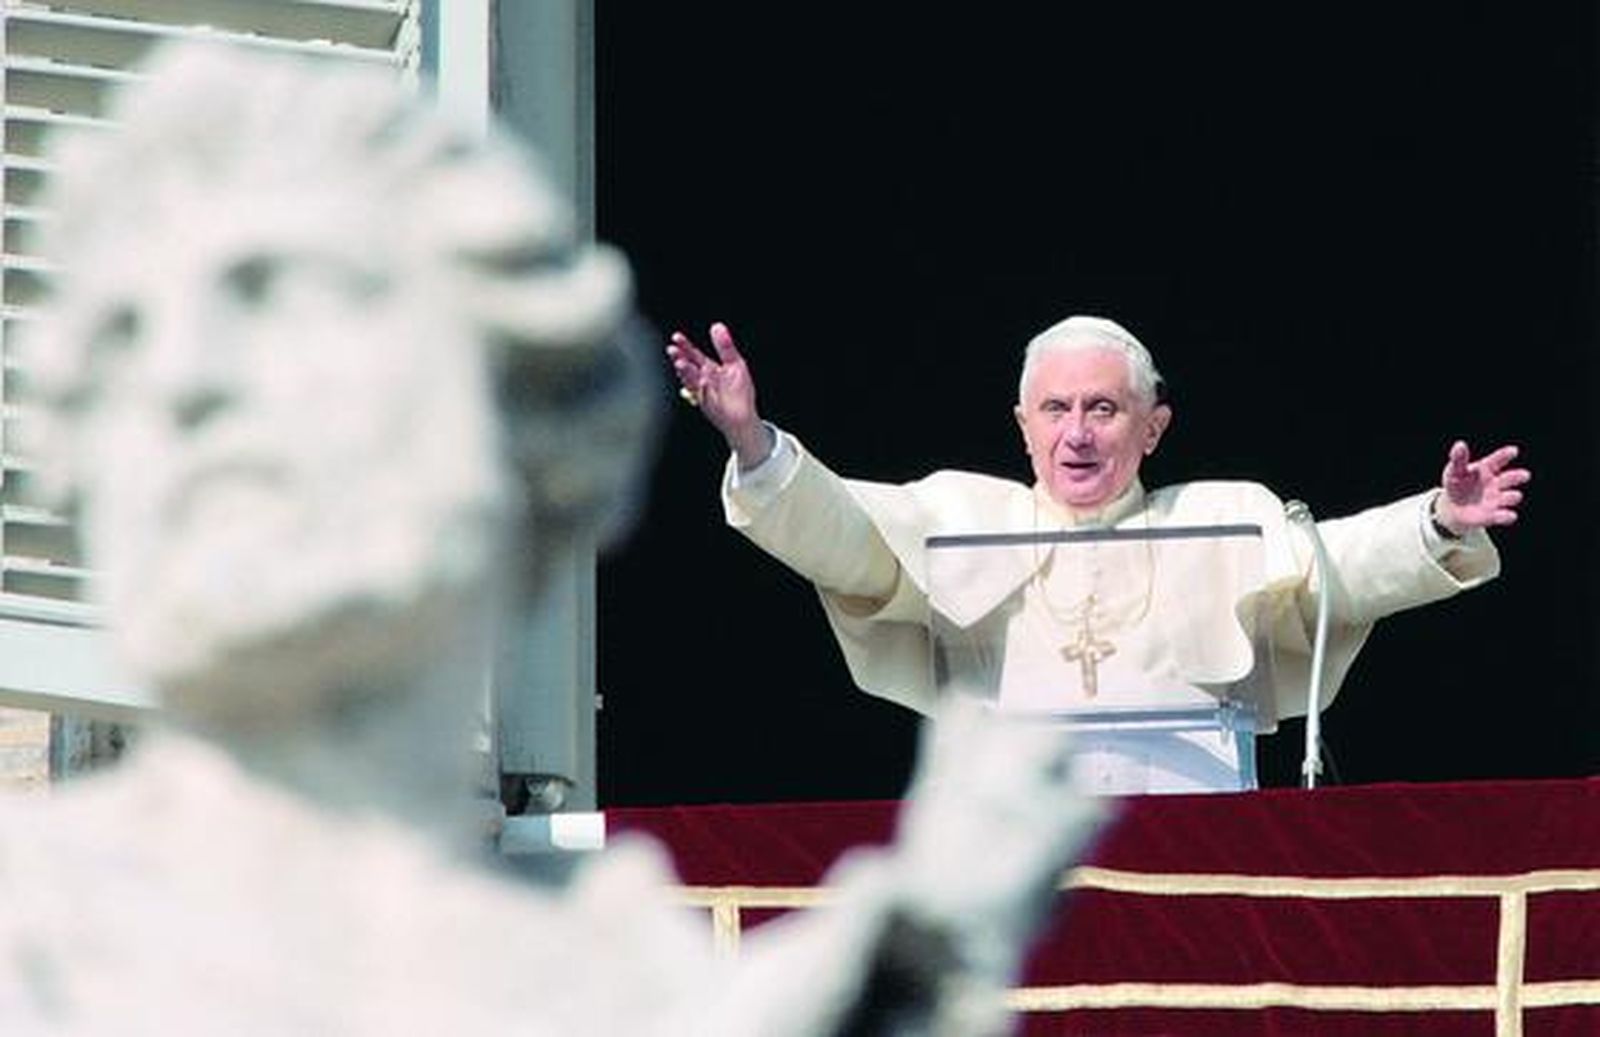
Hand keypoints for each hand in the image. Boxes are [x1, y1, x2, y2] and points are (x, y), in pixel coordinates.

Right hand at [666, 322, 771, 467]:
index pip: (693, 354)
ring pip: (691, 381)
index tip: (676, 337)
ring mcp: (703, 392)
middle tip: (672, 351)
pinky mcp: (709, 405)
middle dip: (679, 359)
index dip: (684, 346)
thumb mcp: (735, 363)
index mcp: (708, 368)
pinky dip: (702, 389)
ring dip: (685, 373)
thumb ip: (725, 346)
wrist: (744, 417)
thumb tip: (716, 326)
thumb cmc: (739, 392)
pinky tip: (703, 380)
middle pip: (688, 367)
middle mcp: (703, 379)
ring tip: (681, 363)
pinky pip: (703, 396)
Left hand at [1433, 440, 1529, 534]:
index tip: (1513, 451)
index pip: (1498, 459)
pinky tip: (1509, 515)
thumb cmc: (1457, 484)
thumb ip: (1458, 459)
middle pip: (1511, 478)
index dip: (1506, 455)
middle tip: (1525, 475)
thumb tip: (1460, 444)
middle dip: (1518, 476)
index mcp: (1488, 468)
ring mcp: (1496, 499)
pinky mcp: (1492, 515)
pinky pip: (1503, 516)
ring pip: (1511, 497)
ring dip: (1513, 496)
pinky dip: (1507, 516)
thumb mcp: (1455, 471)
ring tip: (1513, 495)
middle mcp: (1497, 483)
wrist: (1452, 507)